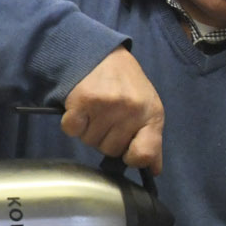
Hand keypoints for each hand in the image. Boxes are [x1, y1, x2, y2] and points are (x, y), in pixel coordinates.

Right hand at [61, 47, 163, 173]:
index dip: (132, 158)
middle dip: (106, 138)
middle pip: (110, 150)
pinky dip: (72, 124)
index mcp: (151, 114)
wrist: (101, 55)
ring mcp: (106, 105)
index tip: (127, 150)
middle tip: (108, 117)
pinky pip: (72, 131)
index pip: (144, 154)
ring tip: (95, 111)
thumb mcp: (148, 109)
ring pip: (89, 142)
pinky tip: (81, 110)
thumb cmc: (127, 85)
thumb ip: (151, 140)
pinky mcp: (82, 101)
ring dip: (88, 130)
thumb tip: (153, 170)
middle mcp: (130, 110)